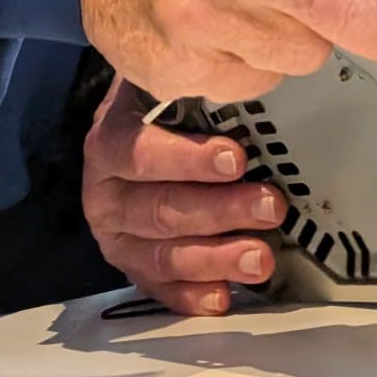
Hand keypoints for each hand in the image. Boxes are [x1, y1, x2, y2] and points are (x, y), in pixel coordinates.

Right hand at [82, 78, 281, 314]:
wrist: (126, 134)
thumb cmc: (158, 110)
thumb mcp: (166, 87)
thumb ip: (193, 89)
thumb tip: (248, 79)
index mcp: (110, 143)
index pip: (141, 152)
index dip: (188, 159)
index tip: (238, 159)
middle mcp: (106, 194)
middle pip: (160, 210)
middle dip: (220, 211)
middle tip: (270, 207)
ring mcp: (117, 237)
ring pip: (162, 255)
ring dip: (215, 258)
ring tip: (261, 258)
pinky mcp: (132, 268)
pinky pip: (160, 289)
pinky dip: (192, 295)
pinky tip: (223, 297)